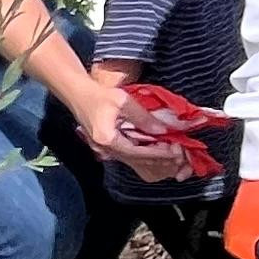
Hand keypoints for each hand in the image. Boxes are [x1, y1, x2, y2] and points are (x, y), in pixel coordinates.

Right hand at [68, 74, 195, 181]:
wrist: (78, 95)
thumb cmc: (98, 95)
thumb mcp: (122, 100)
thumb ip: (143, 116)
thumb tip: (162, 129)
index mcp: (107, 139)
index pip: (137, 153)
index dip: (158, 154)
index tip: (175, 151)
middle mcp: (106, 149)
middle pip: (137, 163)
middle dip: (159, 161)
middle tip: (179, 157)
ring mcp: (106, 150)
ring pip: (134, 163)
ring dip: (154, 162)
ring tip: (173, 157)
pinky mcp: (109, 148)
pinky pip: (130, 158)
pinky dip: (145, 157)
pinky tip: (159, 154)